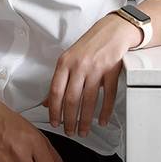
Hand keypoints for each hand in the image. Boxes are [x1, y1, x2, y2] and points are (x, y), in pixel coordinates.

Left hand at [42, 13, 140, 136]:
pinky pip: (108, 95)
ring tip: (83, 130)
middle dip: (70, 120)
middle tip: (69, 131)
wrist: (113, 30)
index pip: (56, 91)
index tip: (55, 122)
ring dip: (85, 119)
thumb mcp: (69, 59)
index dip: (54, 110)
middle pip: (71, 99)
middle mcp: (79, 65)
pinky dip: (105, 111)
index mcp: (65, 62)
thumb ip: (59, 80)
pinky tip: (102, 120)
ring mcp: (96, 68)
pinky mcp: (112, 70)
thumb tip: (47, 101)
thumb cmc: (90, 45)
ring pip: (89, 100)